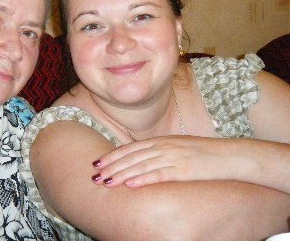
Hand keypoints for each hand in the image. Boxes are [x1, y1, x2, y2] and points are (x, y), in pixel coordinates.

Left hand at [91, 136, 239, 187]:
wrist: (230, 155)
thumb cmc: (205, 153)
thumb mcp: (178, 147)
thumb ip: (160, 151)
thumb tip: (142, 160)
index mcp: (162, 140)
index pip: (131, 148)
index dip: (113, 155)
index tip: (98, 163)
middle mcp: (164, 146)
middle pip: (132, 157)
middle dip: (111, 166)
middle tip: (95, 174)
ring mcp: (173, 157)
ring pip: (141, 166)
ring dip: (121, 174)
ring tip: (106, 182)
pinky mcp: (184, 170)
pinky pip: (159, 175)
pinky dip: (143, 179)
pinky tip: (130, 184)